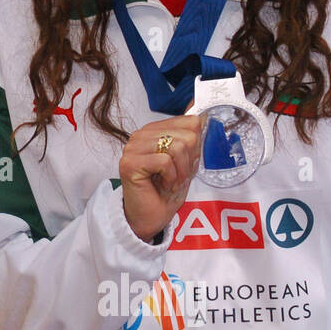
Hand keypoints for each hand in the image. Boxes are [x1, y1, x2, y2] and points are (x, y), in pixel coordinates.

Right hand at [118, 114, 203, 242]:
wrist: (151, 217)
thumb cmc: (166, 191)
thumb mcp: (186, 160)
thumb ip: (191, 137)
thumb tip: (200, 112)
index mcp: (154, 130)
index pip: (189, 121)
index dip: (195, 146)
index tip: (185, 163)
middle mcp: (141, 135)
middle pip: (186, 135)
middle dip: (189, 161)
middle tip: (178, 176)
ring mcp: (133, 148)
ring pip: (176, 147)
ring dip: (180, 171)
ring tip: (171, 181)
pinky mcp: (130, 163)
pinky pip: (164, 161)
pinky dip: (171, 177)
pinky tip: (163, 185)